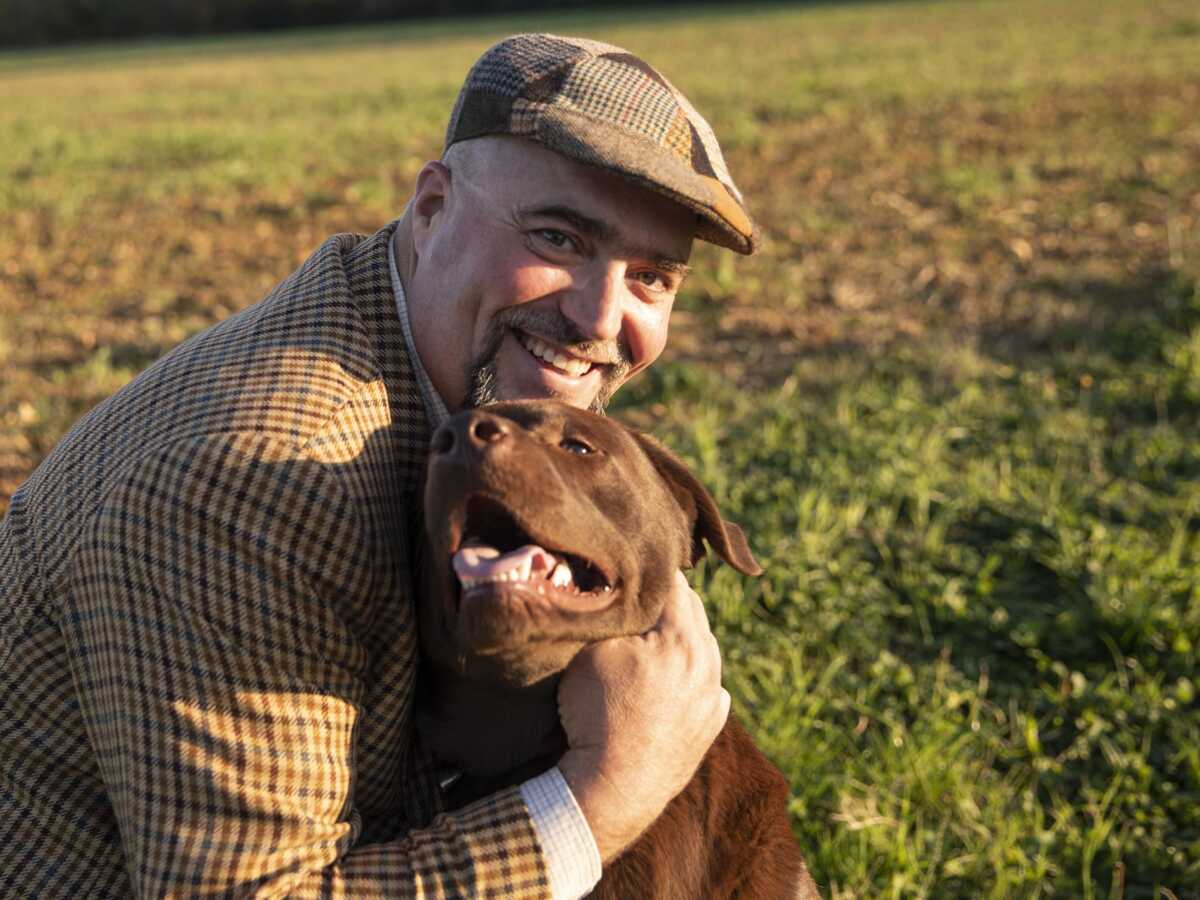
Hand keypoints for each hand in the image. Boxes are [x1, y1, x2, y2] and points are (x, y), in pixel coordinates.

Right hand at [556, 570, 730, 861]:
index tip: (626, 566)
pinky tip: (665, 677)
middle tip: (635, 596)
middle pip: (691, 609)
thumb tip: (612, 586)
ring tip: (649, 637)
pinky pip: (707, 681)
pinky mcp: (712, 723)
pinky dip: (688, 672)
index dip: (644, 570)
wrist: (611, 788)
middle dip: (664, 600)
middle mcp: (709, 662)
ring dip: (679, 635)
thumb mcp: (591, 649)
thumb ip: (609, 611)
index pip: (670, 581)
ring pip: (703, 645)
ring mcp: (714, 696)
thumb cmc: (594, 714)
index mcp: (683, 636)